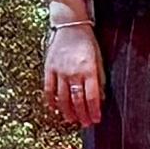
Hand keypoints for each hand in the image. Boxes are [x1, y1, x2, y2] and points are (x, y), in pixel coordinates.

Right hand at [40, 14, 103, 128]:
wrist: (70, 25)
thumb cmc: (87, 42)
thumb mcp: (99, 59)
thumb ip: (100, 79)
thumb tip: (100, 98)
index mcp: (88, 70)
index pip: (92, 97)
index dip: (94, 111)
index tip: (96, 120)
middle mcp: (73, 73)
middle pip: (77, 100)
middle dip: (82, 115)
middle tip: (85, 123)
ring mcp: (59, 71)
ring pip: (62, 98)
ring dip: (67, 111)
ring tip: (71, 119)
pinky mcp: (49, 69)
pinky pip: (48, 89)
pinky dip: (51, 101)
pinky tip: (55, 108)